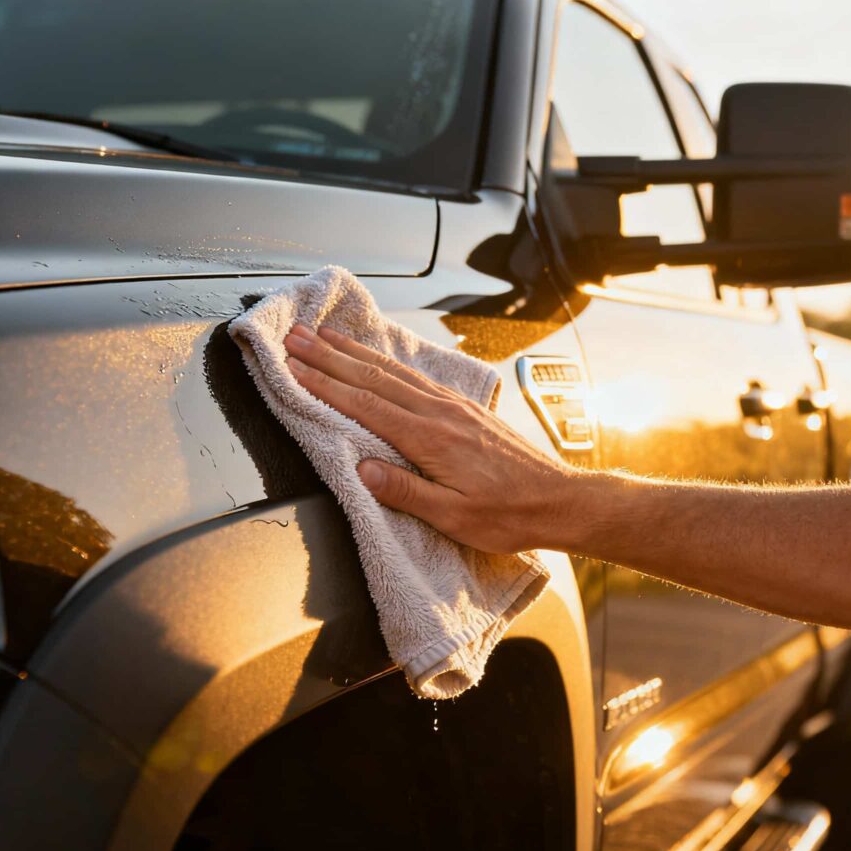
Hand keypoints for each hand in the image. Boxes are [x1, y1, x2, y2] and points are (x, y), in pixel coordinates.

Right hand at [282, 324, 577, 552]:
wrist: (557, 500)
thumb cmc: (508, 514)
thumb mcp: (453, 515)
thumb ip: (405, 490)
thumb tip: (362, 470)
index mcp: (431, 437)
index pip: (365, 404)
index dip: (325, 384)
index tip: (294, 367)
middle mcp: (440, 412)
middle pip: (373, 376)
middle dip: (329, 355)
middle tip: (295, 337)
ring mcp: (454, 406)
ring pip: (393, 370)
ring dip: (354, 352)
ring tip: (325, 335)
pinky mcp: (465, 409)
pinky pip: (416, 376)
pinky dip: (387, 362)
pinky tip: (377, 358)